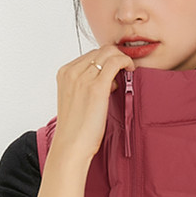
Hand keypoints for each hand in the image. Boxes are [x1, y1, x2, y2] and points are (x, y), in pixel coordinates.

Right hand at [51, 46, 134, 165]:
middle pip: (100, 50)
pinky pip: (116, 62)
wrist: (71, 146)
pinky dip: (126, 62)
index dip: (105, 61)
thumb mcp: (75, 100)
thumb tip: (109, 80)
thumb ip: (86, 86)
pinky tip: (130, 71)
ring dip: (122, 60)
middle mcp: (72, 71)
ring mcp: (83, 78)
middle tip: (124, 71)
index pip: (90, 55)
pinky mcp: (97, 87)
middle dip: (115, 58)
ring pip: (109, 53)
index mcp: (64, 73)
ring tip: (127, 73)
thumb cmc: (76, 129)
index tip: (114, 72)